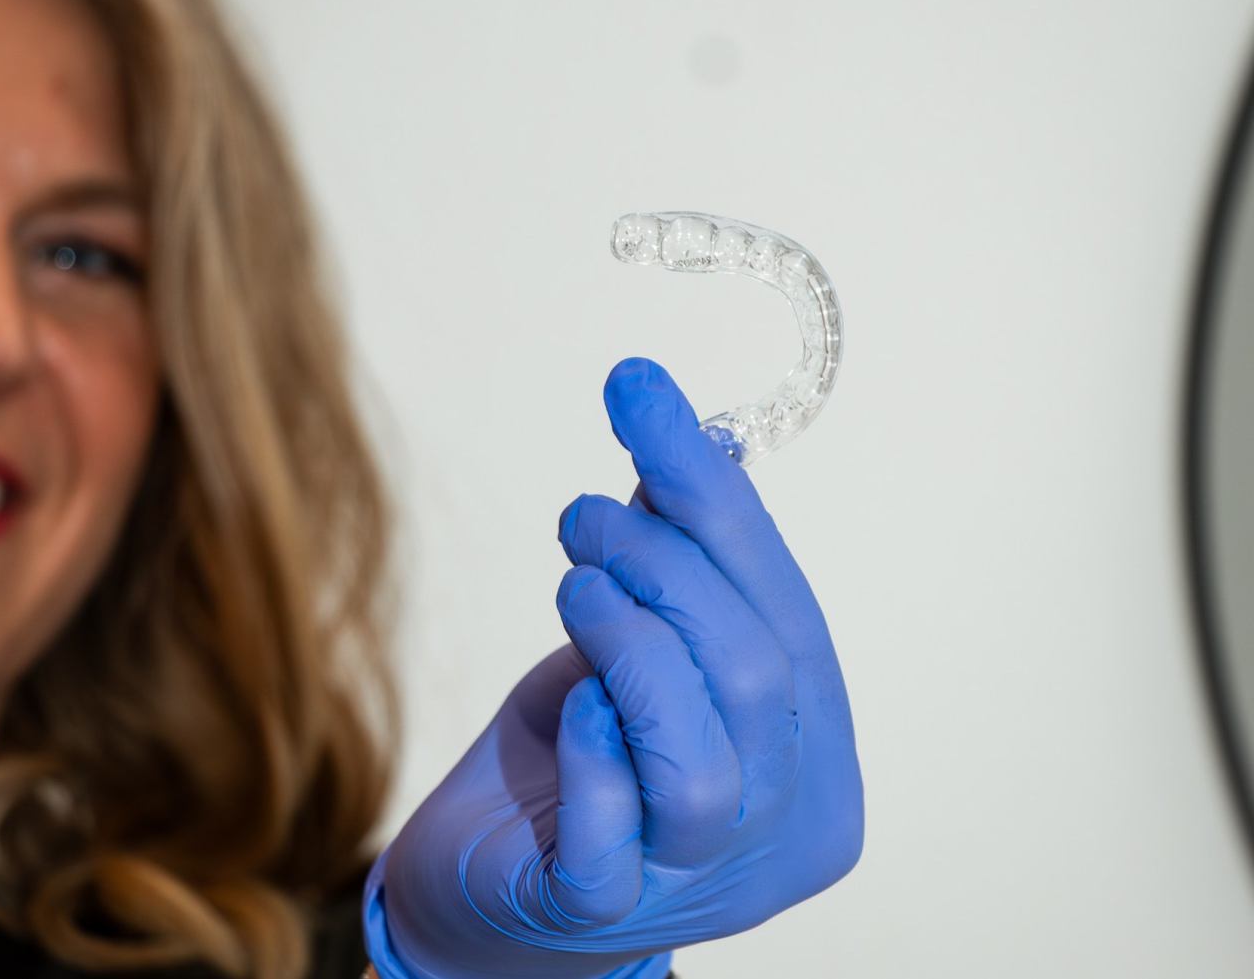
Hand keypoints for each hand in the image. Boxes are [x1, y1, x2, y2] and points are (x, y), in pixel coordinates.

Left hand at [363, 357, 863, 978]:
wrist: (492, 880)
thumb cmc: (580, 750)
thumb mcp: (640, 640)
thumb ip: (677, 563)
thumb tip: (679, 435)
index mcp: (814, 753)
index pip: (788, 612)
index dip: (714, 499)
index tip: (640, 392)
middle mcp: (781, 826)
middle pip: (753, 671)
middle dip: (662, 562)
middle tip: (585, 516)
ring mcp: (700, 883)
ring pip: (701, 753)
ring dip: (631, 638)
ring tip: (575, 587)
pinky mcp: (603, 912)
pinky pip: (612, 830)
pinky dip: (594, 744)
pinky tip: (573, 702)